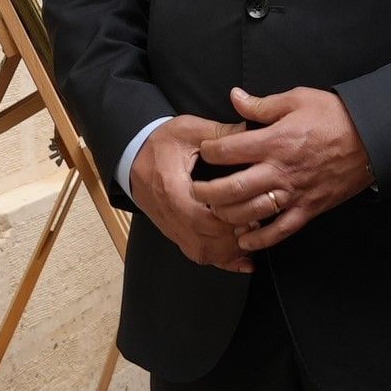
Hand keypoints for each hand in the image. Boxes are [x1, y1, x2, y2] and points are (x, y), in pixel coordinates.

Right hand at [126, 117, 253, 273]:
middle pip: (204, 239)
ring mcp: (171, 227)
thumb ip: (220, 133)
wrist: (133, 155)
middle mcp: (169, 214)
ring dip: (230, 250)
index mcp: (171, 188)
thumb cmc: (160, 143)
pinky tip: (244, 260)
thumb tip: (252, 129)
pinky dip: (223, 261)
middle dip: (234, 235)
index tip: (250, 209)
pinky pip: (198, 255)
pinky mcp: (175, 233)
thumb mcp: (188, 129)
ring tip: (252, 235)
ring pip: (202, 252)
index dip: (227, 218)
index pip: (199, 216)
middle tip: (258, 221)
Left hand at [201, 86, 374, 252]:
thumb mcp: (297, 99)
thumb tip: (235, 97)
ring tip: (215, 212)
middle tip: (195, 191)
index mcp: (274, 140)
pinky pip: (280, 230)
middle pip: (232, 188)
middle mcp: (280, 170)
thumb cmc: (335, 116)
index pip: (228, 150)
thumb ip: (262, 104)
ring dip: (228, 216)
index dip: (209, 151)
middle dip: (207, 192)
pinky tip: (245, 239)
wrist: (372, 139)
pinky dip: (260, 239)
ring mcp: (294, 192)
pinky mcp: (308, 208)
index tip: (203, 151)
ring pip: (251, 212)